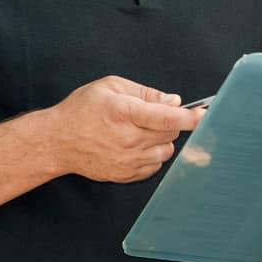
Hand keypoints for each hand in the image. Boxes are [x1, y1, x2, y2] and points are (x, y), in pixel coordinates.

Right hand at [52, 76, 202, 182]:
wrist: (57, 141)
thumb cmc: (81, 110)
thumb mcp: (110, 86)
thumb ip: (145, 93)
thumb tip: (174, 101)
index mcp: (124, 112)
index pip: (166, 118)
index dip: (189, 118)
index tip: (205, 116)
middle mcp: (127, 139)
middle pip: (170, 134)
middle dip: (168, 124)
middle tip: (148, 116)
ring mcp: (126, 160)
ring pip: (165, 152)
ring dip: (160, 141)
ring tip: (139, 131)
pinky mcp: (125, 174)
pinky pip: (154, 166)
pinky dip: (151, 155)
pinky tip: (133, 146)